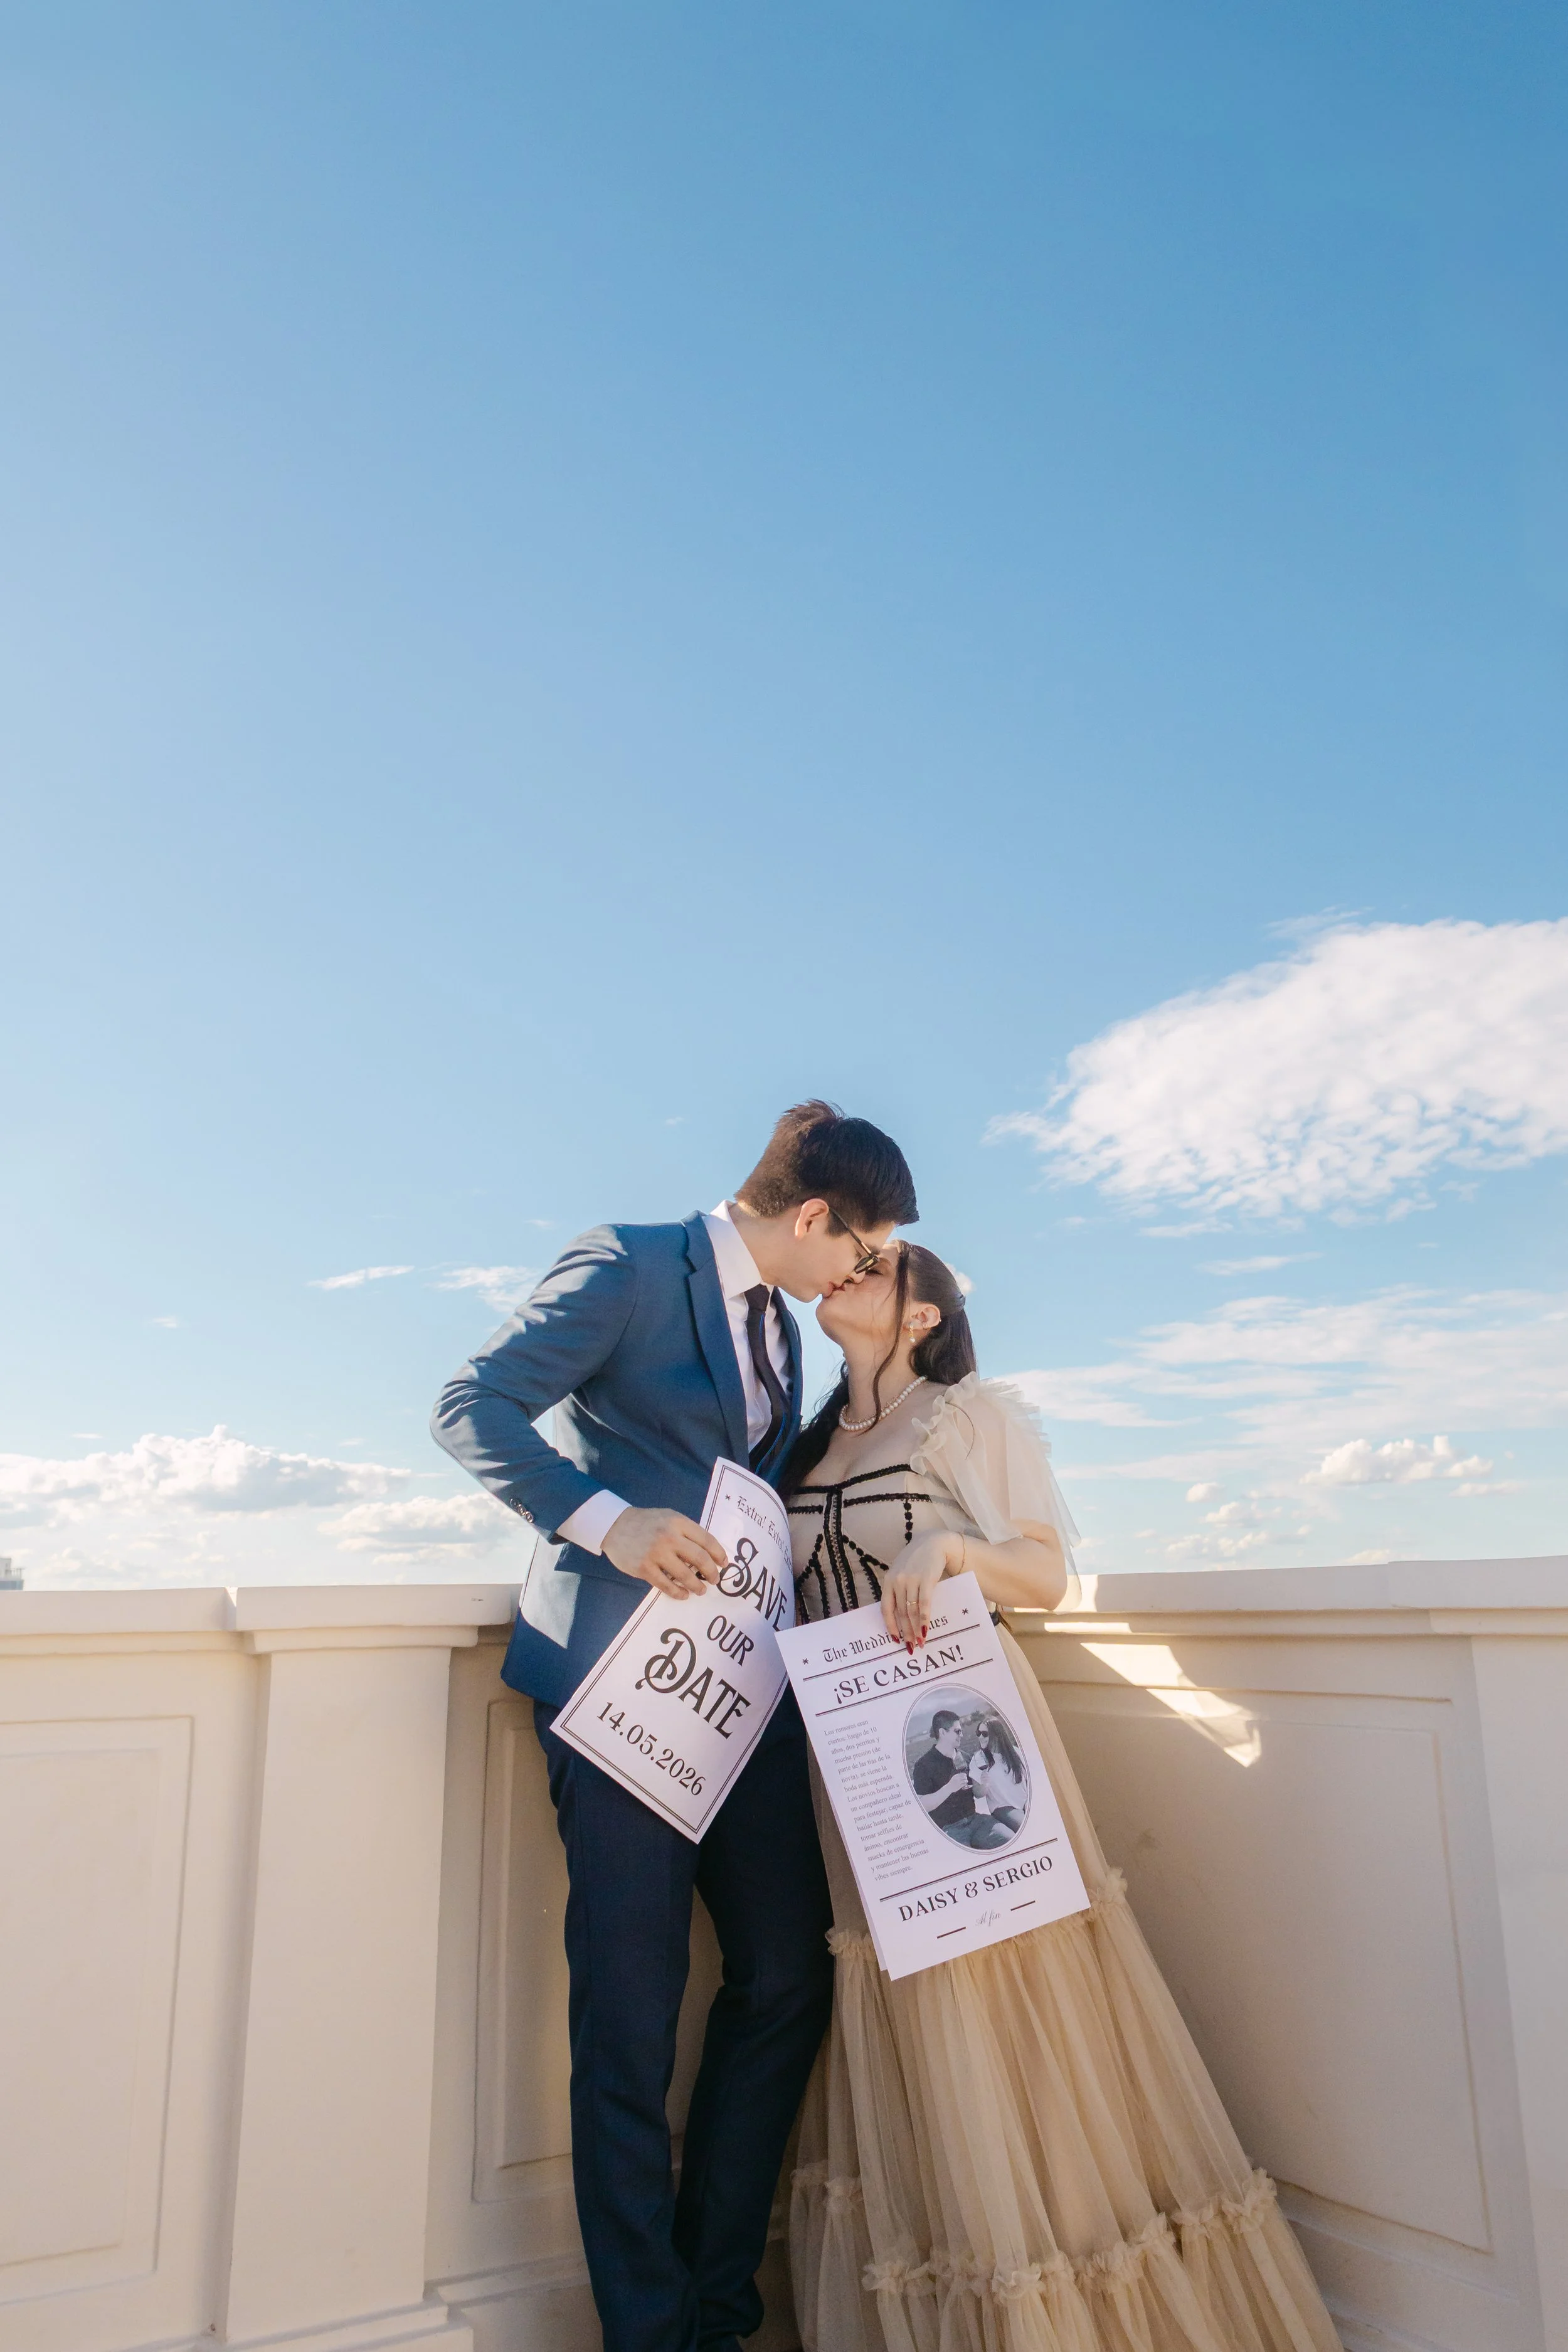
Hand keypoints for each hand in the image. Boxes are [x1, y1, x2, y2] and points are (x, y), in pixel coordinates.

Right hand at [602, 1506, 726, 1599]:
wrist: (615, 1525)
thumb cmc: (646, 1523)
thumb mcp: (669, 1518)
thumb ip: (687, 1531)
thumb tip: (708, 1552)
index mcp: (678, 1522)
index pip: (707, 1540)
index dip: (719, 1554)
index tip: (723, 1564)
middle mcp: (669, 1537)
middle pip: (700, 1558)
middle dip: (711, 1572)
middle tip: (714, 1580)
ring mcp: (656, 1553)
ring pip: (685, 1575)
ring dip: (697, 1586)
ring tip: (701, 1590)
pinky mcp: (644, 1568)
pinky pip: (666, 1585)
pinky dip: (678, 1593)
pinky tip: (683, 1594)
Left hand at [881, 1531, 959, 1649]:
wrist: (933, 1543)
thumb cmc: (916, 1561)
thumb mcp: (901, 1572)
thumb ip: (898, 1590)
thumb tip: (899, 1617)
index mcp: (888, 1581)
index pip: (886, 1608)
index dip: (890, 1626)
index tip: (894, 1639)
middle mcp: (897, 1581)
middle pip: (901, 1613)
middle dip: (906, 1632)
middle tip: (911, 1647)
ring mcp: (911, 1580)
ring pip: (912, 1611)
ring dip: (917, 1629)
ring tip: (921, 1641)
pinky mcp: (926, 1579)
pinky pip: (924, 1604)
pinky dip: (925, 1619)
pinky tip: (926, 1629)